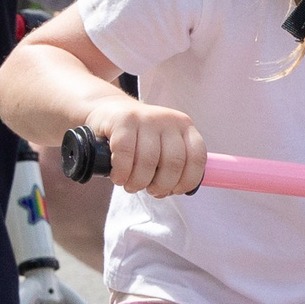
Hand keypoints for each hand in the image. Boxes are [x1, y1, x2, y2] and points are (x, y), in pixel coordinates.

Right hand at [82, 94, 204, 195]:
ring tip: (131, 186)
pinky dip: (122, 173)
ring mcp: (146, 118)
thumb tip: (177, 190)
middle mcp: (169, 120)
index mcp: (184, 127)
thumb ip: (174, 165)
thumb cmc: (138, 139)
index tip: (175, 191)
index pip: (197, 158)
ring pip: (149, 161)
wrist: (107, 111)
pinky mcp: (123, 120)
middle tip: (150, 191)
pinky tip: (118, 177)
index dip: (188, 180)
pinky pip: (125, 154)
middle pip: (174, 163)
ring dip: (139, 182)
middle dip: (161, 186)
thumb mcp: (162, 147)